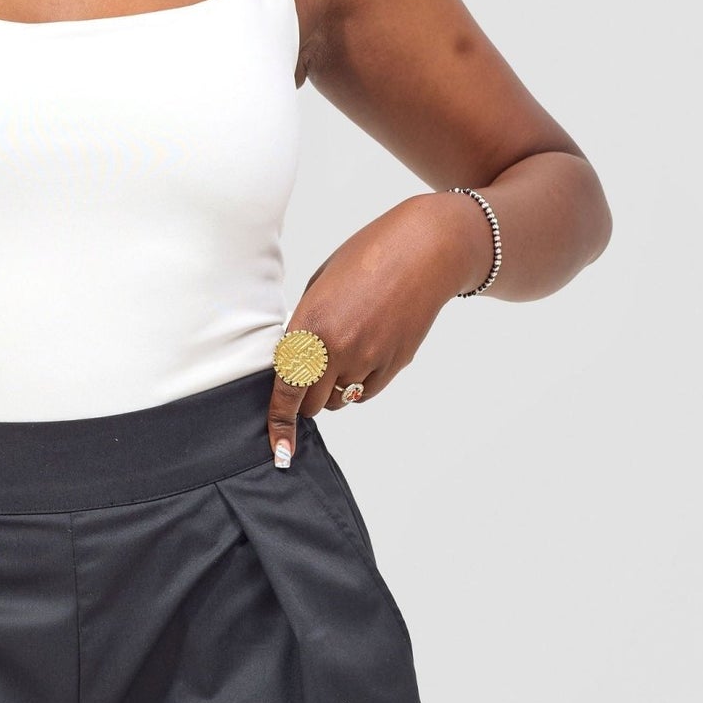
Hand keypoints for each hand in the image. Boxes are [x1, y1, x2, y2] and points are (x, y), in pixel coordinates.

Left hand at [267, 194, 476, 467]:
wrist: (423, 251)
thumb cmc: (365, 257)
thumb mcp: (319, 286)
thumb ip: (304, 327)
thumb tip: (295, 363)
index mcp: (310, 325)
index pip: (287, 388)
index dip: (280, 424)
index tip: (279, 451)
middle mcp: (338, 350)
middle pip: (312, 404)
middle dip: (305, 395)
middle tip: (309, 369)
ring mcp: (370, 360)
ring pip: (340, 401)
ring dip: (333, 388)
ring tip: (342, 349)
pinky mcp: (395, 364)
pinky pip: (365, 393)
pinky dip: (357, 384)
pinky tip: (363, 353)